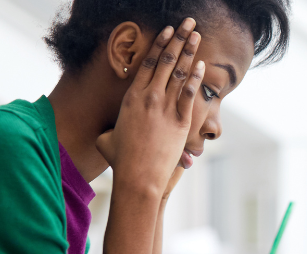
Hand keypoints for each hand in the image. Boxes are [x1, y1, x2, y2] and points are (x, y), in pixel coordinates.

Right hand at [97, 18, 203, 196]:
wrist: (138, 177)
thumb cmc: (122, 161)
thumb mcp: (107, 140)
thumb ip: (109, 131)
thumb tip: (105, 134)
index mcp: (131, 97)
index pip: (146, 63)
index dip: (159, 44)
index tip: (167, 31)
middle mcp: (149, 98)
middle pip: (165, 61)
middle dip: (178, 39)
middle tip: (188, 23)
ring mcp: (165, 108)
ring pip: (178, 73)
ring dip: (189, 51)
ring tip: (197, 35)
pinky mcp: (180, 121)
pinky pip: (189, 94)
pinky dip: (195, 78)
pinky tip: (201, 64)